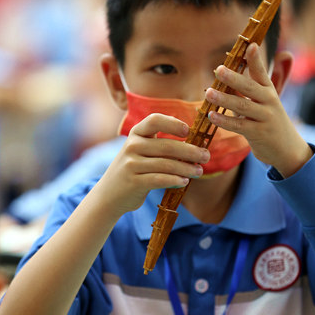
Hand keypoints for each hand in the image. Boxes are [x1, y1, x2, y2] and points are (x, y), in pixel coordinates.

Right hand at [95, 113, 209, 215]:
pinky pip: (159, 179)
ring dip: (186, 168)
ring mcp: (131, 164)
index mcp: (136, 133)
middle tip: (206, 156)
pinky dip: (175, 181)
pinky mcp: (133, 182)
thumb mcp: (140, 151)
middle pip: (167, 146)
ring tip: (199, 171)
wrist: (109, 194)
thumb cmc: (133, 170)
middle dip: (190, 151)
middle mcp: (132, 146)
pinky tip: (184, 182)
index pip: (155, 120)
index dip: (173, 123)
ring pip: (166, 164)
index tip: (188, 132)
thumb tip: (195, 146)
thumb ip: (160, 145)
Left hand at [205, 43, 311, 176]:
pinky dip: (225, 121)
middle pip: (250, 87)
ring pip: (243, 106)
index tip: (250, 45)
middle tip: (219, 69)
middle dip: (234, 78)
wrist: (286, 148)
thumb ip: (246, 88)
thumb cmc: (268, 120)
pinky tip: (211, 116)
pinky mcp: (259, 133)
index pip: (261, 72)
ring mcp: (265, 117)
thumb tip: (227, 72)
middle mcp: (269, 101)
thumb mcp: (262, 101)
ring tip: (208, 93)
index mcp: (268, 90)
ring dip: (224, 99)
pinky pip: (239, 126)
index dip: (256, 59)